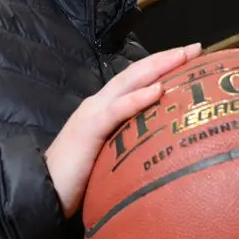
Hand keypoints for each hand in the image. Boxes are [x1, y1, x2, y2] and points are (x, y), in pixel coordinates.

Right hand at [45, 42, 202, 216]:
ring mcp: (93, 113)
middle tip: (195, 48)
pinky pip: (117, 111)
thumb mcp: (109, 157)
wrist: (43, 190)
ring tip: (182, 56)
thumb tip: (157, 149)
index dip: (161, 67)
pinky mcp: (89, 130)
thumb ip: (127, 146)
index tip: (189, 58)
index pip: (136, 81)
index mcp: (104, 109)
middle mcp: (99, 104)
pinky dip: (137, 98)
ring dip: (158, 68)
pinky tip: (157, 90)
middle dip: (166, 58)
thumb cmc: (76, 179)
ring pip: (129, 82)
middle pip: (137, 73)